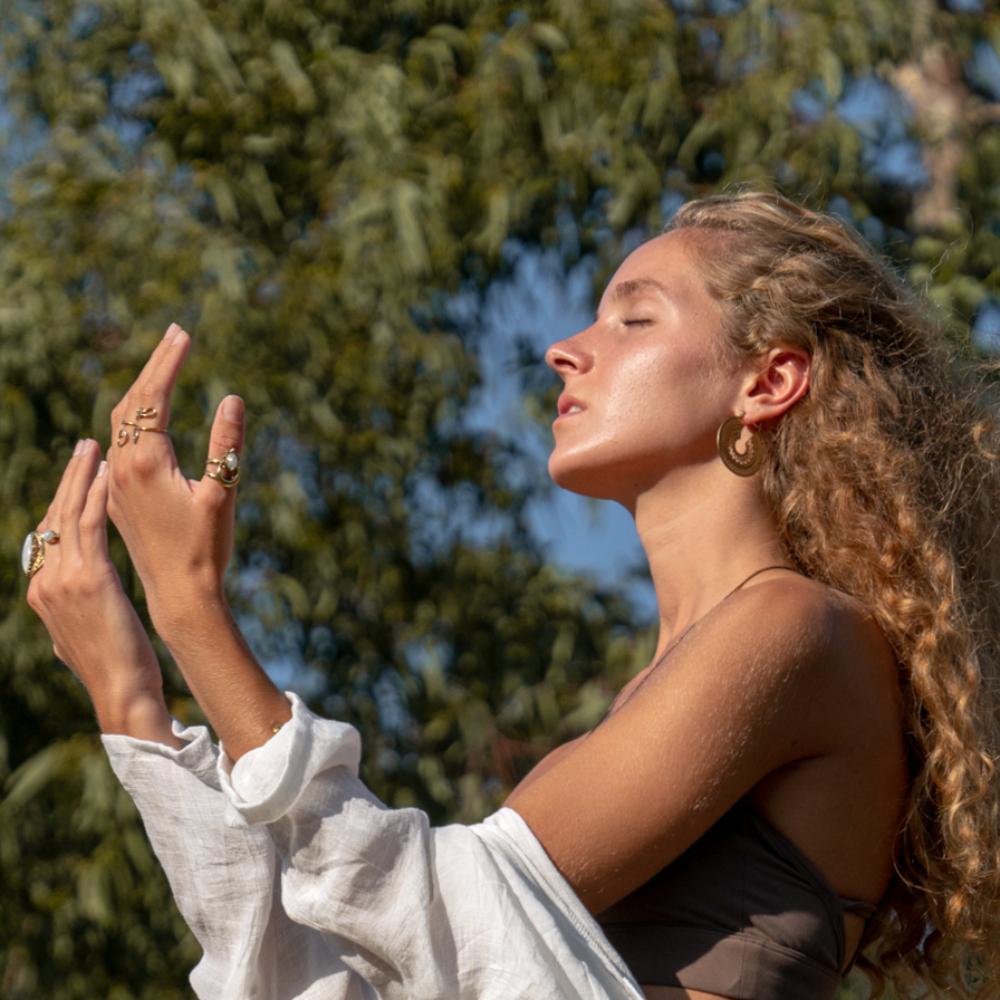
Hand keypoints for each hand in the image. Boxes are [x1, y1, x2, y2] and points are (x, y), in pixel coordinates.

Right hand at [26, 439, 166, 729]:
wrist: (122, 691)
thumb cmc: (116, 667)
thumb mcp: (84, 632)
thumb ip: (76, 609)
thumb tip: (80, 599)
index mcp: (43, 592)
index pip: (50, 535)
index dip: (65, 502)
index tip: (81, 477)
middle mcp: (45, 582)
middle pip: (54, 517)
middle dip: (69, 479)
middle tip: (86, 449)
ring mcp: (62, 581)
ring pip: (68, 515)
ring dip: (82, 476)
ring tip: (96, 449)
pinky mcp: (89, 579)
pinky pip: (91, 526)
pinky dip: (97, 497)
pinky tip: (108, 476)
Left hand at [105, 323, 244, 620]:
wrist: (178, 594)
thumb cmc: (205, 548)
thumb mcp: (223, 494)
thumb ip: (227, 445)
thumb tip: (232, 398)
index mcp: (146, 462)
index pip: (152, 397)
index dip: (169, 362)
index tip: (184, 333)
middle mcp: (123, 468)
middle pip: (131, 402)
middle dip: (153, 365)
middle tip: (175, 335)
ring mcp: (116, 484)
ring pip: (119, 423)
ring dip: (140, 390)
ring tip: (162, 365)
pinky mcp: (118, 498)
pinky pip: (118, 444)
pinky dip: (132, 418)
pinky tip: (142, 417)